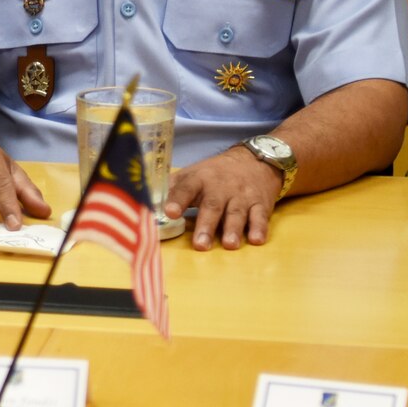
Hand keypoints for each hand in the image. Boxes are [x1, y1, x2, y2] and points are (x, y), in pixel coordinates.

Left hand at [163, 146, 283, 250]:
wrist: (254, 161)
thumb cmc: (214, 174)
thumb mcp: (192, 174)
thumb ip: (172, 189)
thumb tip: (147, 204)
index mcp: (199, 180)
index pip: (185, 188)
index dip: (177, 199)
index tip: (169, 213)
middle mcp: (221, 188)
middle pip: (212, 206)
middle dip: (206, 226)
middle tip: (200, 245)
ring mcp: (242, 196)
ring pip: (236, 213)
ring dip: (233, 230)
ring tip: (229, 245)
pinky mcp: (260, 203)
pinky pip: (260, 216)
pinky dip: (259, 228)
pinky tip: (256, 240)